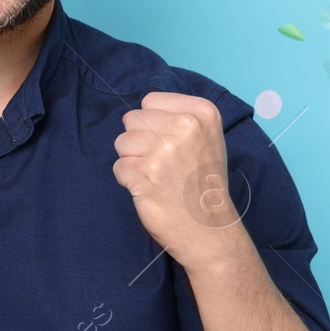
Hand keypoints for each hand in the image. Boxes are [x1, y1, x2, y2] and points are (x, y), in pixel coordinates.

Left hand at [112, 92, 243, 270]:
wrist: (210, 229)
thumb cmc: (204, 183)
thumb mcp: (207, 138)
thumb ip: (177, 117)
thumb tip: (140, 110)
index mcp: (201, 113)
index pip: (150, 101)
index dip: (153, 124)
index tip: (171, 144)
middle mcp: (184, 126)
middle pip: (132, 119)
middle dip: (139, 142)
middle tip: (162, 164)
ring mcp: (163, 150)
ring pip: (121, 142)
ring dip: (133, 162)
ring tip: (157, 177)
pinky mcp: (144, 174)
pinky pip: (119, 167)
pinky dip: (129, 181)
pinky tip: (150, 190)